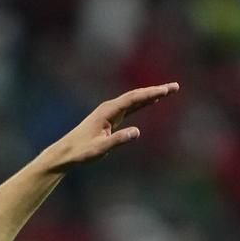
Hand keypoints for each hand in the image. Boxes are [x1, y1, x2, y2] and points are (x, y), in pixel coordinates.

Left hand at [46, 82, 178, 169]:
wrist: (65, 153)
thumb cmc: (80, 152)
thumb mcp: (99, 149)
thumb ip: (118, 140)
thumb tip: (137, 132)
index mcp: (108, 111)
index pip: (133, 99)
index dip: (150, 94)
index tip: (166, 90)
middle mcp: (109, 108)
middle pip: (136, 96)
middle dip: (155, 91)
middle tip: (175, 87)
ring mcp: (110, 112)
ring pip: (134, 100)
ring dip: (151, 95)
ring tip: (168, 91)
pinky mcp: (110, 118)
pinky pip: (130, 107)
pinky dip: (142, 103)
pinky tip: (151, 100)